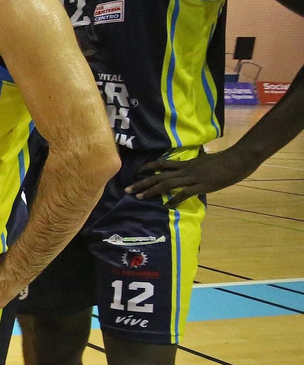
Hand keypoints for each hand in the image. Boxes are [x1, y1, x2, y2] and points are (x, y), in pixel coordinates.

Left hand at [127, 147, 256, 205]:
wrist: (238, 159)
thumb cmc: (224, 159)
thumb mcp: (205, 160)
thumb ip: (196, 163)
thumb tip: (193, 164)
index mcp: (186, 164)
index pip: (163, 164)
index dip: (148, 167)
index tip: (136, 171)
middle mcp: (185, 170)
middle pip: (159, 176)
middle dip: (142, 182)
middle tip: (127, 189)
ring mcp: (193, 178)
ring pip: (167, 184)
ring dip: (151, 191)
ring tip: (139, 197)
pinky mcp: (202, 185)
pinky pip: (185, 193)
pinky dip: (175, 199)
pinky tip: (167, 205)